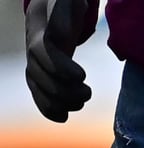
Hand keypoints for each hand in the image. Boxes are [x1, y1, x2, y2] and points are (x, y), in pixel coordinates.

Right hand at [25, 0, 92, 122]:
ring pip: (37, 85)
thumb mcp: (68, 1)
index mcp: (41, 27)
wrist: (51, 6)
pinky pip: (36, 91)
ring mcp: (34, 59)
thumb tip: (65, 32)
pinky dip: (47, 108)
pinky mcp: (40, 70)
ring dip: (59, 101)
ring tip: (81, 103)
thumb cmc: (65, 3)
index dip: (59, 67)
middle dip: (63, 89)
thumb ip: (65, 13)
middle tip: (87, 93)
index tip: (81, 77)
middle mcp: (33, 45)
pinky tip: (63, 117)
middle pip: (39, 73)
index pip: (44, 50)